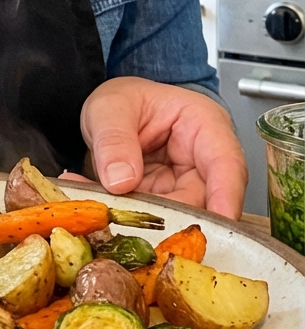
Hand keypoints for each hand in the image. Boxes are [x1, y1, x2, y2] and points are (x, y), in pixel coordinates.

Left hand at [79, 76, 247, 217]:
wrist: (109, 115)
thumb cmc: (124, 101)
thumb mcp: (109, 108)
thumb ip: (114, 140)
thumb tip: (122, 180)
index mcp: (203, 124)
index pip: (227, 163)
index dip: (226, 195)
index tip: (217, 222)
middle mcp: (202, 160)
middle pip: (205, 201)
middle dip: (174, 218)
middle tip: (139, 227)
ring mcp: (184, 186)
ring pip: (179, 218)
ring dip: (146, 223)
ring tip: (110, 213)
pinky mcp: (166, 203)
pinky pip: (154, 221)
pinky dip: (129, 221)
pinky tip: (102, 212)